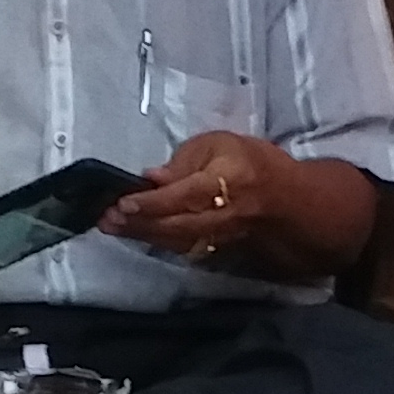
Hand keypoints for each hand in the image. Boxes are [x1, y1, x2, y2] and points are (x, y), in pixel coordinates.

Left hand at [99, 131, 294, 264]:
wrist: (287, 199)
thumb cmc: (250, 163)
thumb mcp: (219, 144)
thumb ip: (184, 160)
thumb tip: (153, 178)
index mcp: (225, 181)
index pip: (183, 195)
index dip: (152, 202)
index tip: (123, 203)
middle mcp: (222, 213)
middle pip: (175, 223)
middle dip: (139, 223)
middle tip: (106, 220)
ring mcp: (219, 235)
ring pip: (175, 239)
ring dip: (141, 234)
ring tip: (112, 227)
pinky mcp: (216, 248)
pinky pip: (181, 247)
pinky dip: (155, 241)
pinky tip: (135, 234)